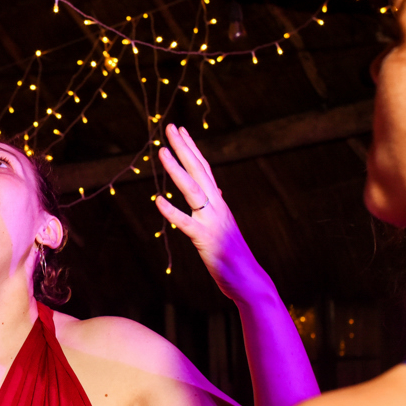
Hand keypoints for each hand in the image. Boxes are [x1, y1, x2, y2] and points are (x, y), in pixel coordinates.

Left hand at [155, 124, 269, 302]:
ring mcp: (212, 221)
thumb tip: (216, 191)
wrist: (247, 279)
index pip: (204, 168)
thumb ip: (218, 206)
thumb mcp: (224, 224)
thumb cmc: (233, 253)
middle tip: (169, 126)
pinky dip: (171, 211)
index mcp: (219, 202)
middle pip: (199, 170)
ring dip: (176, 169)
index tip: (180, 129)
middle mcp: (217, 206)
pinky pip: (186, 222)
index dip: (191, 148)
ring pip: (192, 189)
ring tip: (161, 152)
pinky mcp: (205, 239)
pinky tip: (157, 200)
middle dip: (183, 147)